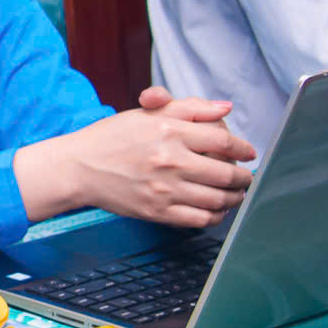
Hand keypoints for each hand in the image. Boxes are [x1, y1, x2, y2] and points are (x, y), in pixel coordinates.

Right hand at [22, 96, 254, 228]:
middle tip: (245, 177)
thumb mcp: (147, 113)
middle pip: (226, 173)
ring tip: (236, 194)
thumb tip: (226, 108)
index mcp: (169, 131)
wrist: (79, 167)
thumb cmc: (112, 137)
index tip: (248, 153)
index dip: (242, 148)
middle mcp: (170, 160)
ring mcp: (164, 190)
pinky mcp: (158, 212)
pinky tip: (216, 210)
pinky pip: (200, 219)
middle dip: (243, 177)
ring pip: (218, 199)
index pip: (222, 140)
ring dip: (235, 198)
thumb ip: (189, 107)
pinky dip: (216, 216)